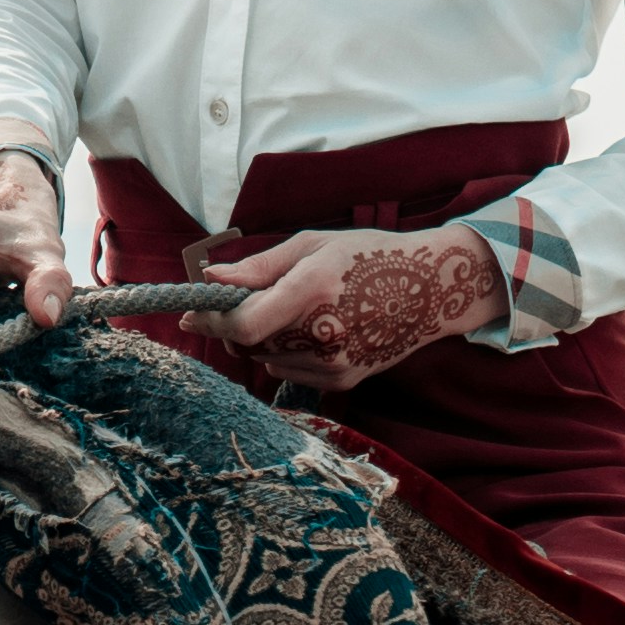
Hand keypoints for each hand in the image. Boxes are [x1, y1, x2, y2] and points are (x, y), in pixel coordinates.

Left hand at [204, 218, 507, 390]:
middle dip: (235, 326)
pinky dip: (286, 353)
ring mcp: (333, 363)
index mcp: (312, 291)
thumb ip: (258, 267)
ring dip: (263, 340)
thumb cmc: (370, 255)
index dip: (210, 322)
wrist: (432, 289)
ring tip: (295, 310)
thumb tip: (211, 279)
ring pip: (266, 360)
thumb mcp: (313, 245)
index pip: (242, 325)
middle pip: (249, 345)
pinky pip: (290, 371)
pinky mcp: (342, 380)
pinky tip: (315, 329)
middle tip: (249, 301)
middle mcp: (323, 334)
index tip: (192, 312)